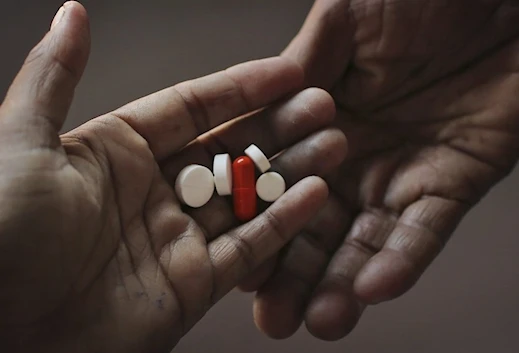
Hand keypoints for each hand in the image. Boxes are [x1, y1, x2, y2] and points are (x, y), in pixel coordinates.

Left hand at [0, 2, 345, 351]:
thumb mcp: (20, 140)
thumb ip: (55, 76)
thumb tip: (75, 13)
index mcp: (114, 151)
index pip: (193, 108)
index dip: (242, 87)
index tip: (289, 72)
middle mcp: (150, 192)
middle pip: (228, 150)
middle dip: (278, 127)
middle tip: (322, 107)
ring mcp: (174, 239)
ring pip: (245, 198)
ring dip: (290, 172)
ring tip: (333, 145)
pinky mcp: (190, 286)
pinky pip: (245, 249)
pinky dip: (282, 224)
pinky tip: (315, 196)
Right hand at [240, 0, 518, 339]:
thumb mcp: (345, 19)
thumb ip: (305, 66)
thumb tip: (260, 109)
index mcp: (324, 120)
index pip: (283, 182)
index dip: (261, 222)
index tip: (238, 261)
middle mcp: (360, 156)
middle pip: (321, 227)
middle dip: (297, 275)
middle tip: (274, 319)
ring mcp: (406, 173)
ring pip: (369, 242)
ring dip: (344, 284)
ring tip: (319, 323)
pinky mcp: (455, 183)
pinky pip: (425, 231)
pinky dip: (402, 260)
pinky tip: (373, 289)